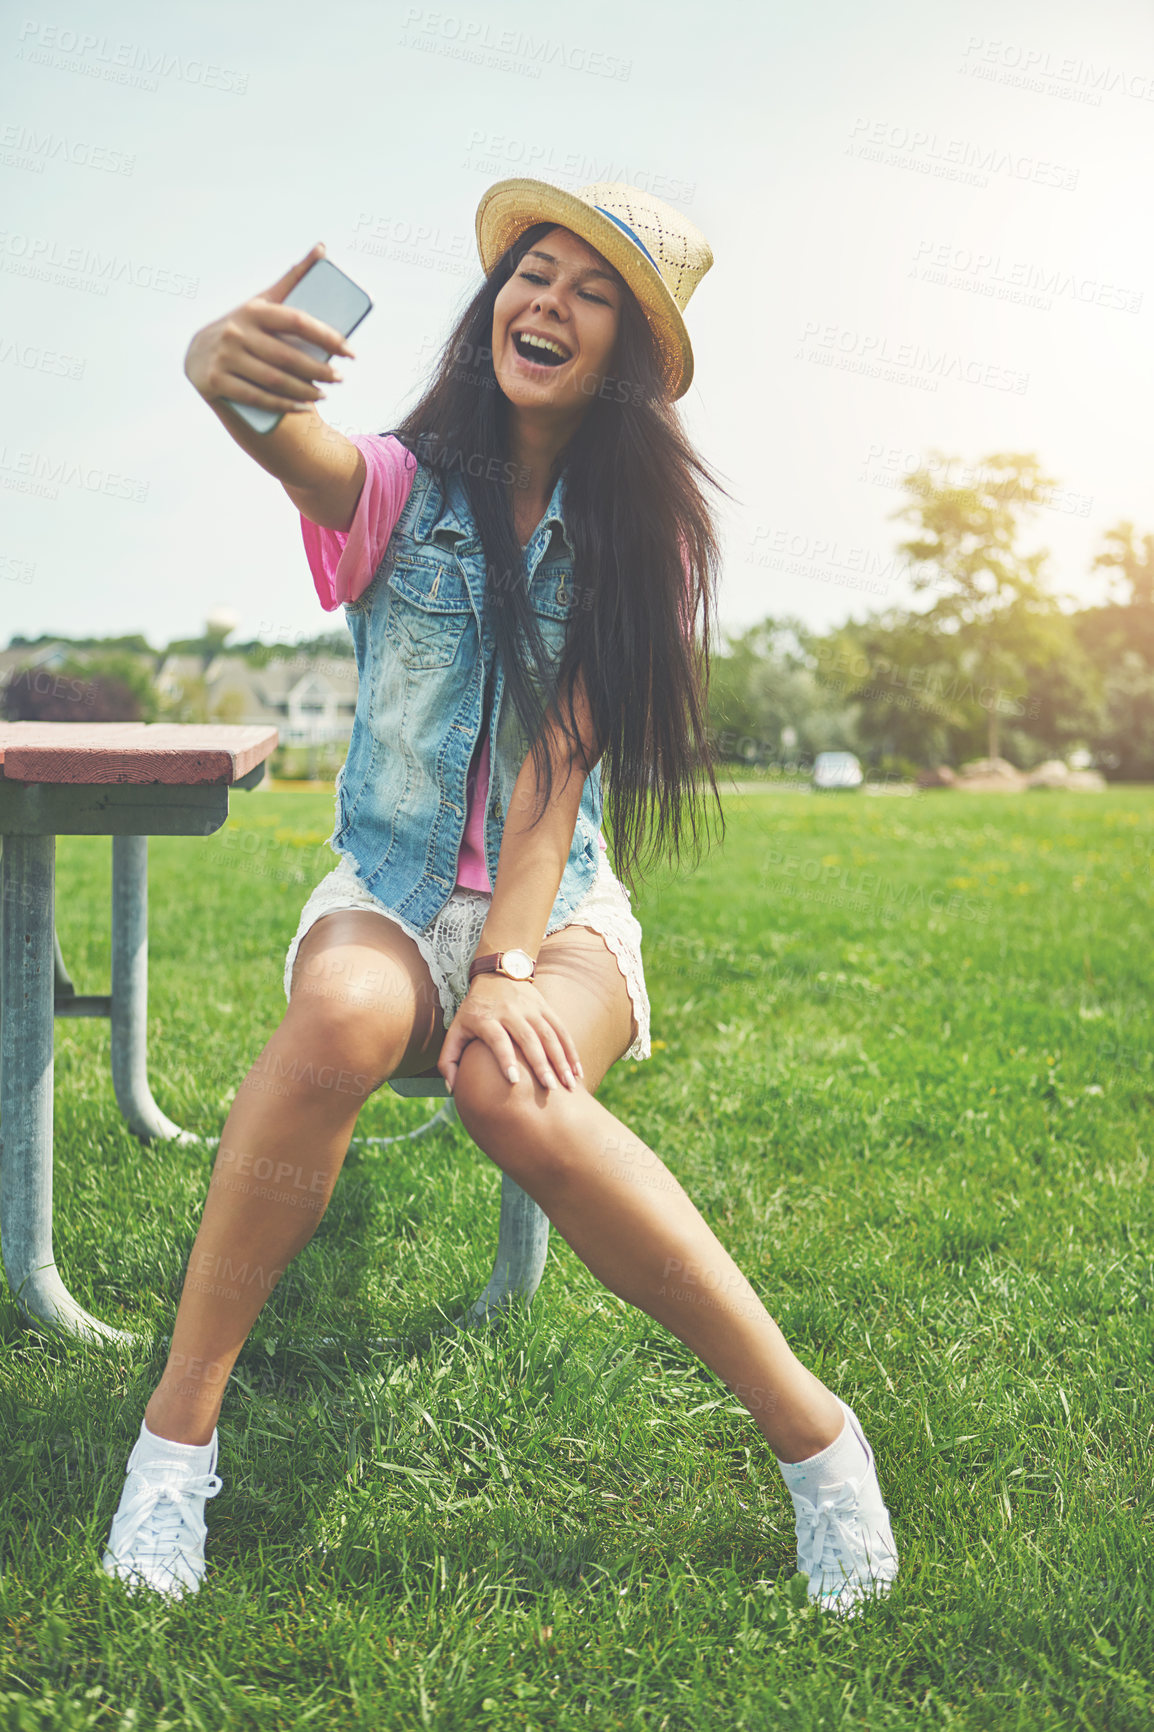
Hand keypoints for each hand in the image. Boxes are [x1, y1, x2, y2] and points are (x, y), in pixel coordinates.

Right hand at [183, 242, 356, 416]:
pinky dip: (283, 404)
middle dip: (319, 370)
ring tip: (326, 393)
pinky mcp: (217, 382)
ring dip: (304, 390)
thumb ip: (293, 278)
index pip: (297, 322)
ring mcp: (225, 357)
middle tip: (340, 378)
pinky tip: (303, 407)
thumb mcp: (263, 302)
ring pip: (274, 380)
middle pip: (288, 356)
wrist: (199, 354)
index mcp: (254, 310)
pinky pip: (256, 397)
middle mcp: (237, 332)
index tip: (350, 351)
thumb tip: (322, 248)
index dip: (327, 337)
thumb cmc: (244, 326)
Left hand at [438, 977, 584, 1095]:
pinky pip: (561, 1029)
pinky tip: (577, 1070)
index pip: (498, 1039)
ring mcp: (530, 1008)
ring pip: (549, 1034)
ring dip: (561, 1059)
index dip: (505, 1059)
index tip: (514, 1081)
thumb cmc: (473, 1010)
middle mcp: (510, 1012)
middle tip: (550, 1089)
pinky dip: (571, 1050)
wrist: (496, 972)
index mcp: (486, 1018)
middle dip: (541, 1064)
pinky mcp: (545, 1007)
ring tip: (568, 1084)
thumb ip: (448, 1059)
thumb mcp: (456, 1029)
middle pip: (528, 1038)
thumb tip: (451, 1088)